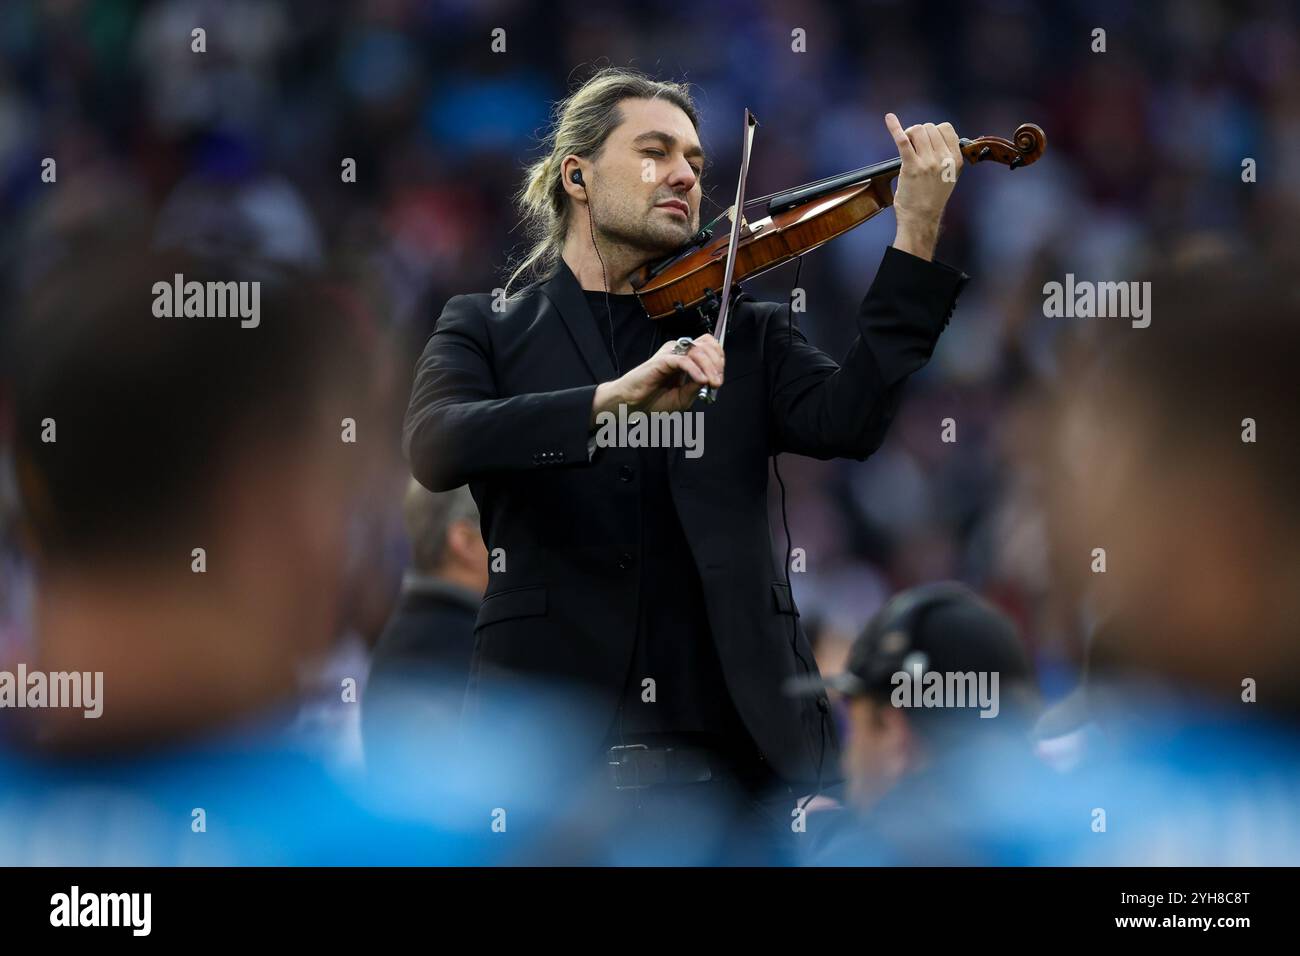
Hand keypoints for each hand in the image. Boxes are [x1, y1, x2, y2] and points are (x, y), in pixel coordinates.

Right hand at [590, 334, 724, 424]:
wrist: (632, 405)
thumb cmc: (653, 400)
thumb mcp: (683, 397)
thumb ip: (696, 387)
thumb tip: (710, 378)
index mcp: (684, 357)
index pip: (708, 347)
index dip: (719, 359)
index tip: (719, 379)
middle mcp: (678, 351)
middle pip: (706, 345)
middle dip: (717, 363)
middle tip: (717, 382)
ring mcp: (670, 354)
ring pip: (697, 351)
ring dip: (709, 367)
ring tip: (711, 382)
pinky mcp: (662, 360)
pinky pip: (684, 361)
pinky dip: (695, 370)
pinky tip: (701, 380)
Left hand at [884, 113, 962, 260]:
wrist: (921, 218)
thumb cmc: (931, 198)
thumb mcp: (949, 176)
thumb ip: (946, 156)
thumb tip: (936, 136)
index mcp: (955, 160)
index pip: (946, 128)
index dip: (933, 131)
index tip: (926, 141)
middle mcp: (943, 159)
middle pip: (929, 127)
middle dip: (919, 133)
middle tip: (912, 145)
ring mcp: (928, 163)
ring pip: (917, 130)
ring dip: (908, 133)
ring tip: (905, 145)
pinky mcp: (911, 167)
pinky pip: (903, 140)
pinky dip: (894, 127)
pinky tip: (889, 118)